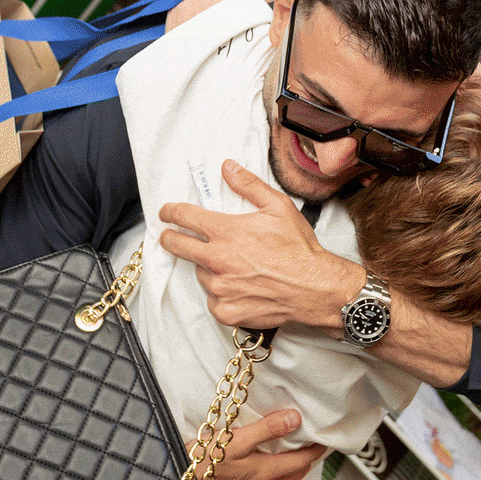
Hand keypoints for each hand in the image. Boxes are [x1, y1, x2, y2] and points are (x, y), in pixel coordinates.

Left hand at [159, 159, 360, 330]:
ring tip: (231, 266)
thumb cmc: (298, 249)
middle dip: (170, 238)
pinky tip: (238, 287)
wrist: (314, 288)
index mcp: (227, 232)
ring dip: (207, 267)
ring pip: (200, 274)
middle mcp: (218, 260)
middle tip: (169, 236)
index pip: (185, 217)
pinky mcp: (226, 311)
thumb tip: (228, 168)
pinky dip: (221, 293)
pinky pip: (213, 299)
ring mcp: (220, 288)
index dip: (171, 212)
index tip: (166, 212)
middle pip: (178, 246)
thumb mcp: (278, 206)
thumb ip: (249, 185)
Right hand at [191, 408, 325, 479]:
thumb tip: (296, 419)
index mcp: (262, 473)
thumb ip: (267, 429)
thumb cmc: (202, 464)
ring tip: (288, 479)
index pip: (297, 462)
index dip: (312, 453)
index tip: (323, 445)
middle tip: (309, 458)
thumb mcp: (234, 438)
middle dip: (301, 469)